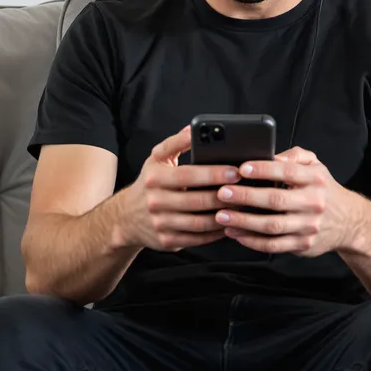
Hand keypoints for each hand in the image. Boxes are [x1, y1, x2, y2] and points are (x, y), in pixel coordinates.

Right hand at [116, 125, 239, 253]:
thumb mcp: (156, 159)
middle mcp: (156, 201)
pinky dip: (216, 233)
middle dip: (224, 195)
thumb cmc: (149, 183)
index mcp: (155, 178)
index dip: (213, 173)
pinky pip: (197, 238)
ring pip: (199, 222)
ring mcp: (161, 224)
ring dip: (223, 216)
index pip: (188, 175)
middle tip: (244, 189)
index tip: (235, 171)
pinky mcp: (167, 241)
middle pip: (197, 200)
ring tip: (241, 206)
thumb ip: (176, 143)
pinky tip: (228, 223)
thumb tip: (193, 129)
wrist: (126, 217)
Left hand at [213, 145, 355, 256]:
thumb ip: (295, 156)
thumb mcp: (316, 165)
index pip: (287, 171)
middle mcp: (313, 203)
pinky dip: (252, 241)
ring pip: (272, 225)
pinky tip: (236, 234)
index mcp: (315, 179)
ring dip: (244, 221)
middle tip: (223, 193)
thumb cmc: (323, 189)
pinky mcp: (303, 245)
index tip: (241, 168)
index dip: (263, 169)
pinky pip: (274, 245)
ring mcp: (308, 226)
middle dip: (246, 196)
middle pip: (276, 200)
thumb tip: (271, 155)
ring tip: (222, 216)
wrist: (348, 222)